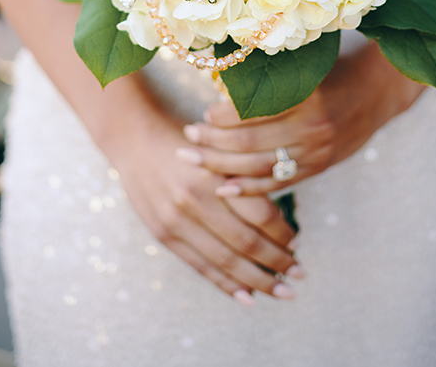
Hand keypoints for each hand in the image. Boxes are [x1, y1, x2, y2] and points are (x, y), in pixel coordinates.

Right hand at [100, 85, 301, 303]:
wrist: (135, 139)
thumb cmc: (187, 141)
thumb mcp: (219, 149)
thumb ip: (244, 177)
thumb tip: (279, 214)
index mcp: (216, 173)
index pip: (260, 213)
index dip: (282, 232)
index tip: (297, 242)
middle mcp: (196, 198)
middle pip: (246, 241)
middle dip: (277, 262)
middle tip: (300, 273)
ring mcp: (177, 220)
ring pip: (225, 260)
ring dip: (257, 280)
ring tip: (281, 291)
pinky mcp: (163, 234)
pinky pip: (200, 266)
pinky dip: (226, 283)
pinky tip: (247, 296)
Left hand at [177, 41, 424, 195]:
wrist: (379, 91)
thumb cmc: (334, 70)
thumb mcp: (305, 67)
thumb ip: (271, 79)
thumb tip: (220, 87)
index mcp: (305, 96)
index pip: (253, 112)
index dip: (222, 117)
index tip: (201, 114)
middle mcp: (311, 127)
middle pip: (250, 142)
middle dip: (213, 143)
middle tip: (186, 139)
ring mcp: (316, 151)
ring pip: (259, 166)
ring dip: (222, 165)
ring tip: (195, 159)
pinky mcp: (319, 167)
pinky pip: (278, 182)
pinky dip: (248, 188)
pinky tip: (223, 188)